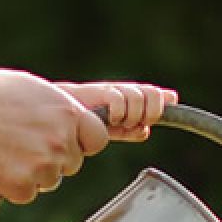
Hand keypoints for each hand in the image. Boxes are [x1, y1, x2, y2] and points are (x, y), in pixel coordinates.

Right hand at [0, 69, 109, 202]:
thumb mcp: (33, 89)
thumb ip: (59, 108)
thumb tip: (72, 119)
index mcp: (68, 114)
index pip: (97, 138)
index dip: (83, 141)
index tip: (69, 141)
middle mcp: (61, 142)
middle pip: (72, 163)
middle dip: (54, 157)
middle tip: (24, 143)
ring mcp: (44, 166)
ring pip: (50, 180)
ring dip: (33, 172)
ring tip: (7, 150)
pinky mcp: (23, 187)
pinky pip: (27, 193)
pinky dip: (13, 185)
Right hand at [55, 81, 177, 141]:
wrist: (60, 112)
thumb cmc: (86, 121)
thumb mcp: (112, 129)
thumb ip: (129, 130)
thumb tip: (146, 131)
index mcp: (132, 99)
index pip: (155, 94)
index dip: (161, 104)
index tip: (153, 117)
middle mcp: (125, 91)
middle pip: (151, 92)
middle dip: (151, 111)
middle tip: (137, 123)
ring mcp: (114, 90)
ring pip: (137, 96)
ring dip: (133, 114)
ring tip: (121, 123)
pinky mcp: (101, 91)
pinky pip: (118, 97)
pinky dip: (119, 111)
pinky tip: (112, 119)